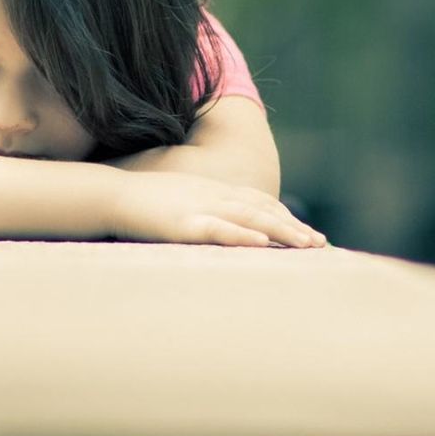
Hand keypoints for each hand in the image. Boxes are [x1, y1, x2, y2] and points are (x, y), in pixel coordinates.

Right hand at [111, 171, 326, 248]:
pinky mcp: (185, 223)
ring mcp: (201, 208)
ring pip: (249, 218)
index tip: (308, 233)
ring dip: (280, 231)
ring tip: (305, 244)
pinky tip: (261, 242)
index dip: (285, 216)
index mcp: (214, 191)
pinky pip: (219, 228)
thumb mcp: (182, 201)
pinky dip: (242, 235)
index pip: (259, 202)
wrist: (114, 195)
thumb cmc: (144, 202)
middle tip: (320, 244)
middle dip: (293, 227)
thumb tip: (222, 224)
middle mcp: (214, 196)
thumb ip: (204, 209)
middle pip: (262, 209)